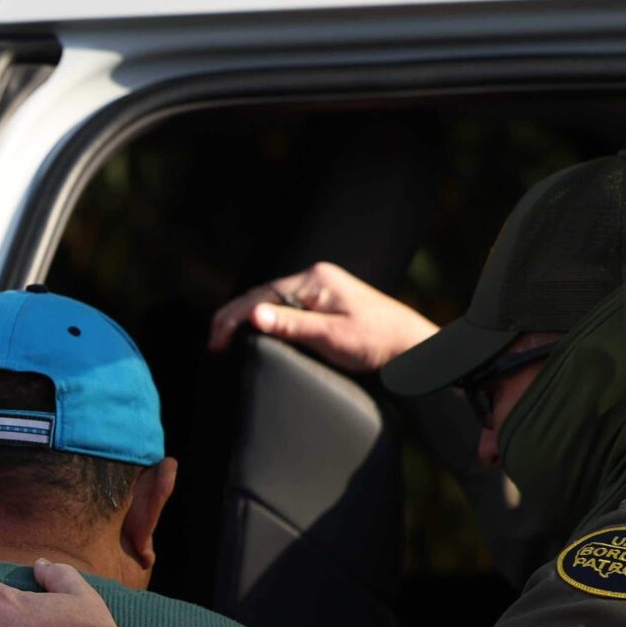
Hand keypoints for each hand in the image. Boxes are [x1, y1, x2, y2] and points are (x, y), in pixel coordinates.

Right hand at [206, 261, 436, 374]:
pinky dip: (265, 322)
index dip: (231, 319)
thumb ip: (291, 325)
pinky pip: (285, 309)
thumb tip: (253, 315)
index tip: (215, 344)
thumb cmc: (377, 343)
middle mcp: (314, 279)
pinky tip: (255, 336)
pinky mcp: (324, 303)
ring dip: (247, 320)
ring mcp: (320, 289)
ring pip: (271, 302)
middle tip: (213, 346)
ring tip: (225, 342)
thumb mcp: (332, 337)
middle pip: (261, 296)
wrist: (412, 347)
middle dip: (233, 319)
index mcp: (314, 280)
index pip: (259, 296)